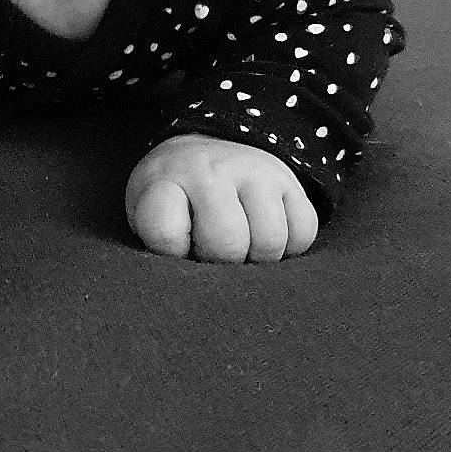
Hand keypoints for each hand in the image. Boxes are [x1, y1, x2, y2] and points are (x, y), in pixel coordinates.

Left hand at [125, 134, 319, 262]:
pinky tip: (264, 237)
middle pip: (226, 243)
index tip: (174, 247)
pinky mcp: (290, 180)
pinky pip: (304, 232)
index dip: (171, 253)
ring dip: (258, 258)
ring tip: (241, 249)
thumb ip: (159, 251)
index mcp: (165, 181)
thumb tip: (192, 296)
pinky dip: (291, 247)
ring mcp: (255, 171)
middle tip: (212, 253)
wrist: (202, 155)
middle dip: (219, 262)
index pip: (165, 232)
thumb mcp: (146, 217)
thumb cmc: (172, 203)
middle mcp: (211, 170)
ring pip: (270, 240)